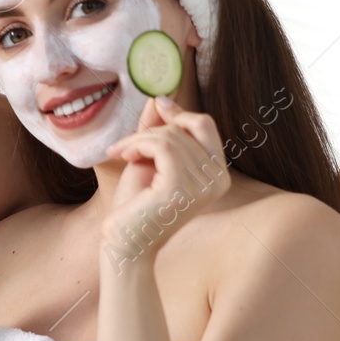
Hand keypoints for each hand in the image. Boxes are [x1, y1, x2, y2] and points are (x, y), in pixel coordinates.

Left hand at [101, 97, 229, 255]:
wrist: (124, 243)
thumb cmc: (136, 206)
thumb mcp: (149, 160)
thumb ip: (158, 131)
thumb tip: (161, 97)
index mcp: (217, 175)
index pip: (206, 126)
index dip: (181, 112)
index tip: (158, 105)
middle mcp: (218, 181)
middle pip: (188, 127)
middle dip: (152, 129)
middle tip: (126, 145)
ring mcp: (202, 186)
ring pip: (170, 136)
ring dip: (138, 139)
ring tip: (121, 153)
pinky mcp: (180, 188)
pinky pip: (161, 146)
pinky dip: (136, 144)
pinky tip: (121, 156)